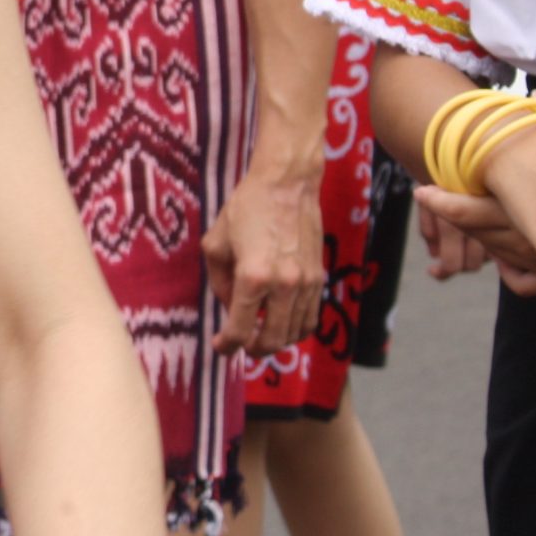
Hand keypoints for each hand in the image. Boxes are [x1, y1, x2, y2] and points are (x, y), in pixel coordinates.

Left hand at [203, 162, 324, 356]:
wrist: (287, 185)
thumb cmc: (246, 209)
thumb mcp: (216, 243)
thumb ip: (219, 282)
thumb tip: (230, 309)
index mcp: (253, 277)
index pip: (240, 330)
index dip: (227, 345)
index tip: (220, 347)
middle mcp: (283, 286)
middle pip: (271, 340)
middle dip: (253, 349)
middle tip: (241, 346)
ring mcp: (305, 285)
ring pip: (293, 334)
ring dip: (275, 340)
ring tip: (259, 333)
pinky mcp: (319, 279)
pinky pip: (310, 319)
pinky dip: (295, 329)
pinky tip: (281, 322)